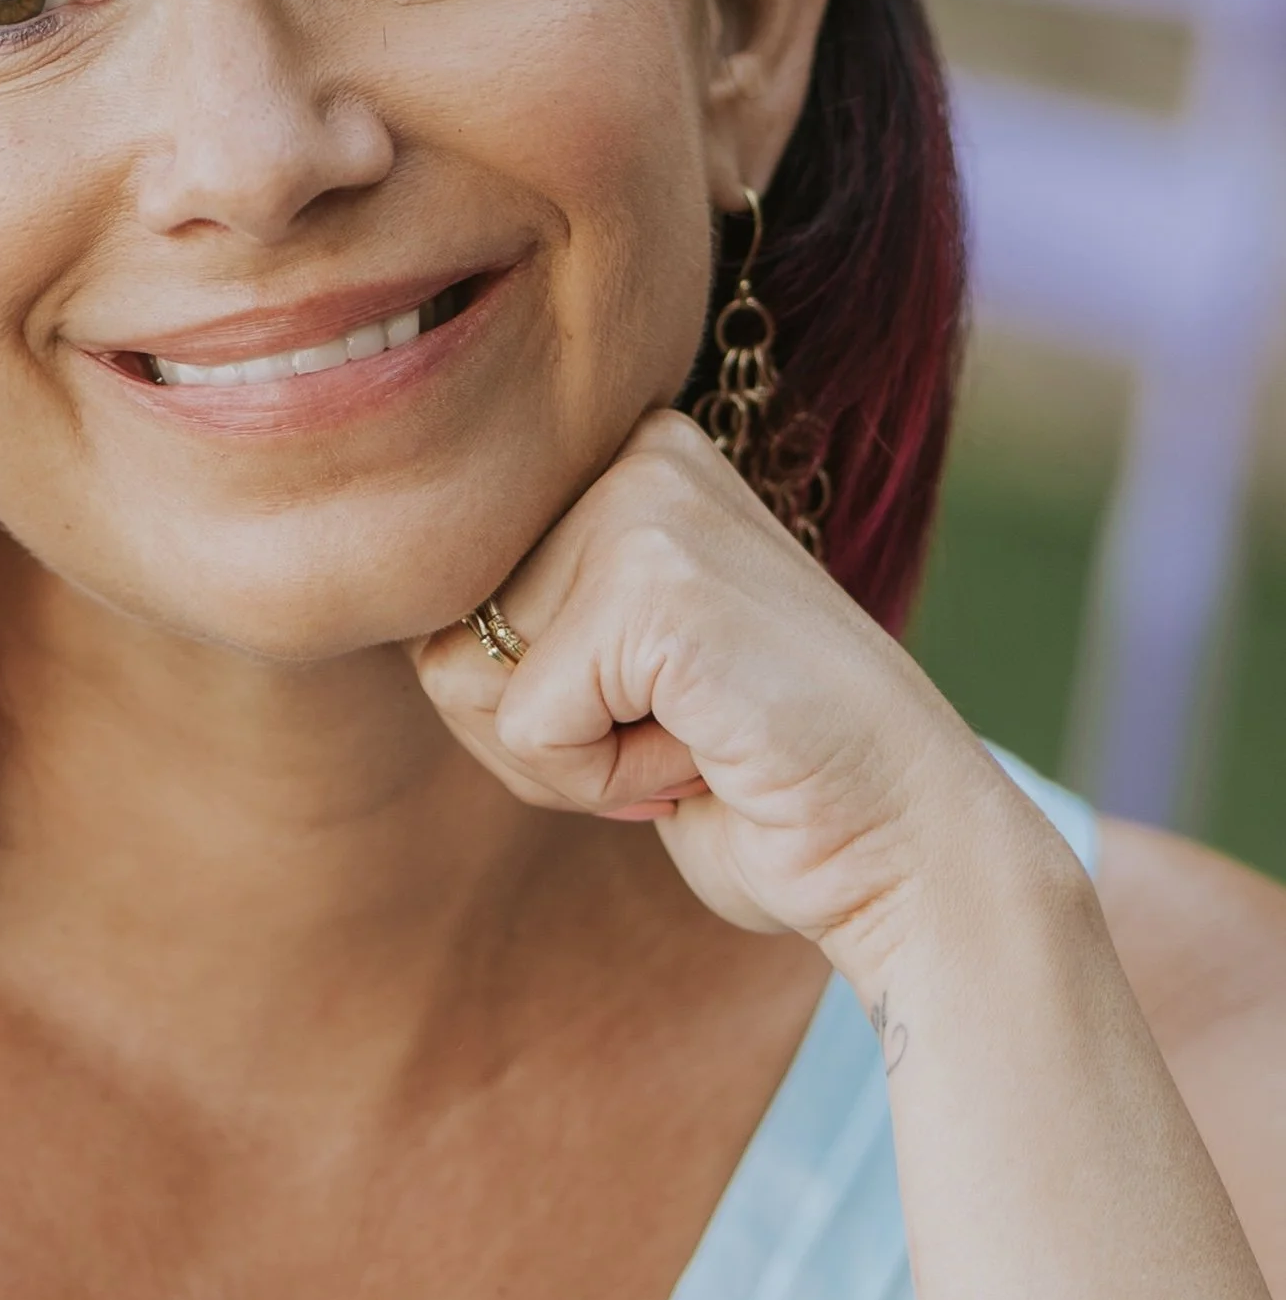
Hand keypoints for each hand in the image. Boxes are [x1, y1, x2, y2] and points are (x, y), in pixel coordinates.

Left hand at [409, 407, 1031, 989]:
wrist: (915, 851)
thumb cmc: (759, 782)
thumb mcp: (614, 667)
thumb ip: (514, 622)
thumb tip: (384, 600)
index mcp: (626, 454)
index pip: (450, 593)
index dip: (527, 700)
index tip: (655, 709)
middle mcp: (636, 449)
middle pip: (440, 630)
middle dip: (534, 733)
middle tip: (675, 736)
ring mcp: (647, 503)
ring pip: (466, 677)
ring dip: (566, 760)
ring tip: (693, 738)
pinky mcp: (655, 582)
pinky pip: (528, 724)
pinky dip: (604, 780)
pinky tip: (708, 756)